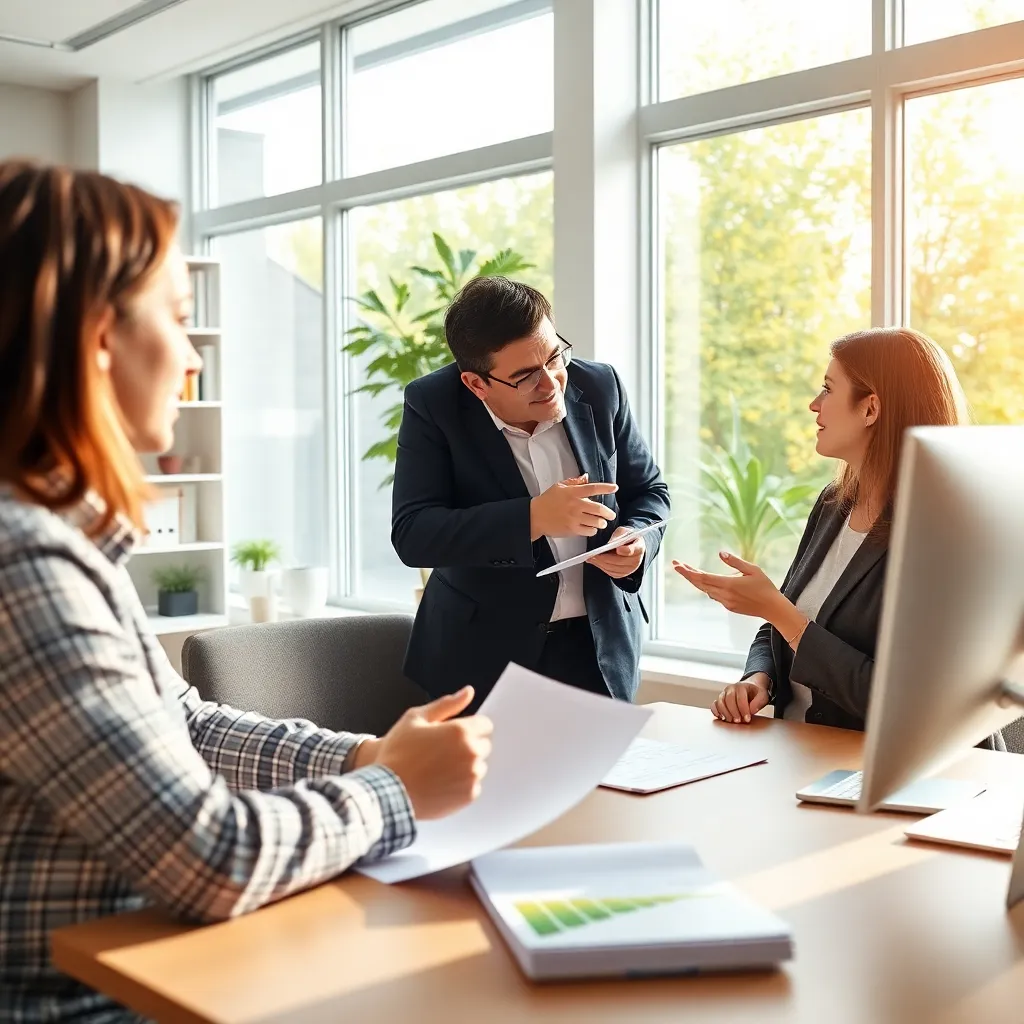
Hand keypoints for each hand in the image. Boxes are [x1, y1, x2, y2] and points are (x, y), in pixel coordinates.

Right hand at [370, 687, 493, 819]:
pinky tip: (440, 783)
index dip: (468, 727)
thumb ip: (446, 704)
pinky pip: (473, 785)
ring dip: (466, 765)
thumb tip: (468, 692)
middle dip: (468, 745)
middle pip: (483, 744)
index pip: (485, 724)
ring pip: (478, 765)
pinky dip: (461, 784)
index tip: (452, 734)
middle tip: (441, 752)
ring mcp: (472, 776)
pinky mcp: (469, 795)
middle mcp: (471, 753)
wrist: (387, 791)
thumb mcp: (416, 719)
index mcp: (461, 732)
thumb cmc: (397, 753)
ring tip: (438, 769)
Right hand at [530, 473, 616, 539]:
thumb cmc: (547, 501)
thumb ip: (574, 482)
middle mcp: (575, 505)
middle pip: (598, 509)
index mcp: (572, 493)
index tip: (615, 488)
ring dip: (602, 522)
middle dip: (608, 513)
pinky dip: (593, 530)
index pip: (592, 488)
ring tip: (601, 522)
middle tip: (611, 514)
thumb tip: (586, 477)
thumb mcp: (559, 486)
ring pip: (596, 522)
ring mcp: (574, 518)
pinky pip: (589, 531)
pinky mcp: (572, 529)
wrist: (535, 516)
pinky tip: (591, 528)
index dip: (605, 488)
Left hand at [588, 525, 645, 578]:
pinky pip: (611, 573)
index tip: (618, 549)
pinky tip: (595, 562)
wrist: (630, 545)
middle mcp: (636, 560)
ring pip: (614, 568)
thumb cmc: (627, 537)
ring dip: (601, 564)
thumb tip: (610, 543)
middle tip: (594, 555)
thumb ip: (618, 535)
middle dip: (605, 558)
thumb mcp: (623, 531)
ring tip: (591, 558)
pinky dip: (602, 567)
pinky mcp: (623, 574)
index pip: (633, 550)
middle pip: (620, 561)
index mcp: (639, 547)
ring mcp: (630, 569)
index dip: (626, 550)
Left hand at [672, 551, 785, 620]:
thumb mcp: (752, 570)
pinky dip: (706, 587)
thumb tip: (721, 553)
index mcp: (728, 584)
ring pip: (705, 590)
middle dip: (687, 574)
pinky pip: (713, 595)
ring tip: (687, 570)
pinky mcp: (728, 606)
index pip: (703, 577)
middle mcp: (724, 594)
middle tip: (676, 564)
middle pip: (700, 584)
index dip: (688, 571)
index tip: (678, 565)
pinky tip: (704, 581)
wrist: (772, 608)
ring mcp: (725, 602)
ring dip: (696, 581)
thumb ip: (735, 562)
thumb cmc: (765, 587)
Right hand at [711, 673, 770, 723]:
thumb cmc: (756, 693)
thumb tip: (751, 710)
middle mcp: (730, 689)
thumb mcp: (762, 696)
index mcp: (741, 686)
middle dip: (733, 712)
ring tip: (731, 720)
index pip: (740, 697)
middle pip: (728, 700)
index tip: (747, 718)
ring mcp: (724, 694)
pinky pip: (714, 705)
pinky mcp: (720, 700)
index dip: (743, 709)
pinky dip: (716, 711)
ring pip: (720, 702)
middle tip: (739, 721)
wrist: (751, 688)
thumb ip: (758, 702)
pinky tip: (721, 717)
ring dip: (725, 713)